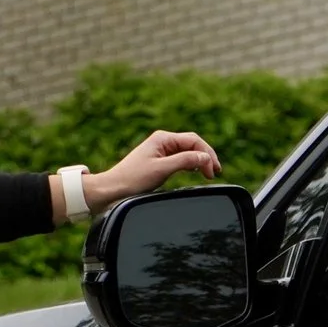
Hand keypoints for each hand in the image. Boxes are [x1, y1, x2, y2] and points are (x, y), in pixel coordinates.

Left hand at [85, 130, 220, 211]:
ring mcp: (160, 150)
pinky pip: (180, 158)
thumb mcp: (162, 170)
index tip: (213, 171)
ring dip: (199, 160)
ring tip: (208, 173)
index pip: (194, 140)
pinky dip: (190, 164)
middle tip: (215, 173)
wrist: (112, 189)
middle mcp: (162, 141)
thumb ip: (184, 161)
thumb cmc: (132, 179)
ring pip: (187, 151)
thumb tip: (205, 157)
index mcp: (163, 138)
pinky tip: (194, 172)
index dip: (207, 154)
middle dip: (206, 157)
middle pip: (192, 144)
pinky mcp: (158, 160)